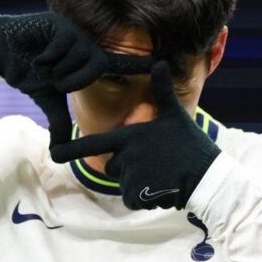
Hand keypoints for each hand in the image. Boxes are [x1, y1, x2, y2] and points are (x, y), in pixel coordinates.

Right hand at [0, 12, 153, 144]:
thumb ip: (59, 122)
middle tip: (54, 80)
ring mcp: (74, 34)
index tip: (161, 64)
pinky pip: (61, 46)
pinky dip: (47, 57)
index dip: (139, 66)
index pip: (119, 66)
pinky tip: (37, 54)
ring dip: (55, 68)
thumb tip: (57, 150)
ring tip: (43, 64)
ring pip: (76, 58)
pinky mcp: (59, 24)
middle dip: (71, 79)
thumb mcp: (48, 100)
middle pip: (93, 67)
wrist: (4, 54)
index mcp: (89, 62)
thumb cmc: (30, 72)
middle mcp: (86, 46)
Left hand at [50, 61, 220, 209]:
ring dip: (139, 182)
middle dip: (128, 166)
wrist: (207, 175)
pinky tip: (162, 188)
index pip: (94, 143)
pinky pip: (131, 198)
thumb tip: (161, 62)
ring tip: (162, 175)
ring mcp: (132, 176)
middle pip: (113, 165)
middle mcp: (127, 155)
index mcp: (131, 136)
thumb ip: (162, 91)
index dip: (71, 148)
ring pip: (124, 183)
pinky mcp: (139, 194)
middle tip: (156, 162)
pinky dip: (144, 197)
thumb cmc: (190, 143)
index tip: (54, 152)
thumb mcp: (175, 115)